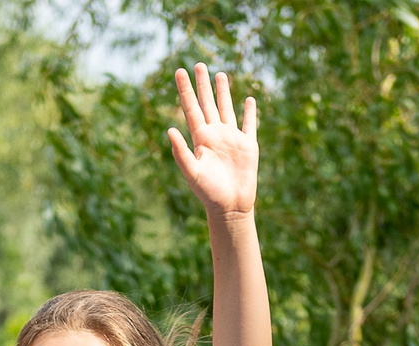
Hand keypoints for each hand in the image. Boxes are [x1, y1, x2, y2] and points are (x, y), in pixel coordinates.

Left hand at [168, 64, 257, 216]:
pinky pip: (249, 124)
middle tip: (198, 64)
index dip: (185, 90)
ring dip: (223, 92)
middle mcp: (215, 134)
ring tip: (220, 74)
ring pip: (226, 108)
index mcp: (200, 138)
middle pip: (207, 103)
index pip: (190, 108)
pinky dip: (249, 112)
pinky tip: (248, 100)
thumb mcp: (192, 172)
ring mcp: (231, 138)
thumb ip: (181, 152)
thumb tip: (170, 130)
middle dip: (202, 84)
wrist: (230, 207)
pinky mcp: (248, 145)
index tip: (178, 71)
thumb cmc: (208, 193)